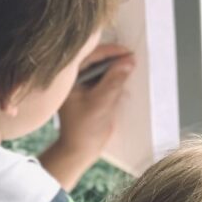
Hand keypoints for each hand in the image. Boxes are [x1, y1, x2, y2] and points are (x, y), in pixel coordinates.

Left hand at [56, 42, 134, 165]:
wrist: (81, 149)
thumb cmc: (84, 129)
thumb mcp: (100, 103)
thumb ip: (113, 81)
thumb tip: (129, 61)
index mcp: (68, 77)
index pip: (90, 55)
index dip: (110, 52)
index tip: (127, 52)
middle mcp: (74, 76)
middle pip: (96, 58)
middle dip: (114, 58)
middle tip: (132, 58)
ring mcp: (83, 83)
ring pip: (102, 68)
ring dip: (116, 67)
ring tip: (131, 66)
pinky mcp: (92, 91)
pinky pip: (105, 78)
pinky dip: (115, 77)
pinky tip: (125, 77)